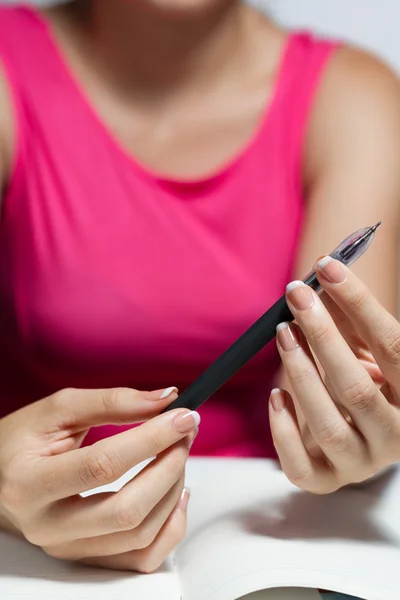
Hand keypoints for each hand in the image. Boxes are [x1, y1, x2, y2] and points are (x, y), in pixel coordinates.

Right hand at [0, 386, 199, 571]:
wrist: (1, 475)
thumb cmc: (25, 439)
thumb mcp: (59, 409)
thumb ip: (112, 401)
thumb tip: (166, 399)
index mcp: (30, 482)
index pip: (103, 466)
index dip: (151, 439)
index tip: (183, 416)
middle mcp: (46, 525)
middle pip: (127, 511)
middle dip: (169, 467)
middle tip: (185, 433)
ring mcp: (67, 548)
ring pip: (139, 535)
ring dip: (173, 491)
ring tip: (179, 454)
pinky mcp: (86, 557)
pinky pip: (140, 558)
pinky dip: (170, 527)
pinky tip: (176, 493)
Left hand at [269, 256, 399, 493]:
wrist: (367, 432)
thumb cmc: (366, 378)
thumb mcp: (366, 346)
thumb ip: (348, 315)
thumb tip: (323, 270)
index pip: (392, 346)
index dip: (359, 303)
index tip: (327, 267)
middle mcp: (395, 435)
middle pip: (356, 388)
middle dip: (322, 335)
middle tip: (297, 294)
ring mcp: (362, 462)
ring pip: (327, 426)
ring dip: (299, 375)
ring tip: (283, 333)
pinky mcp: (328, 480)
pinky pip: (301, 467)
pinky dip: (283, 431)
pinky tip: (276, 396)